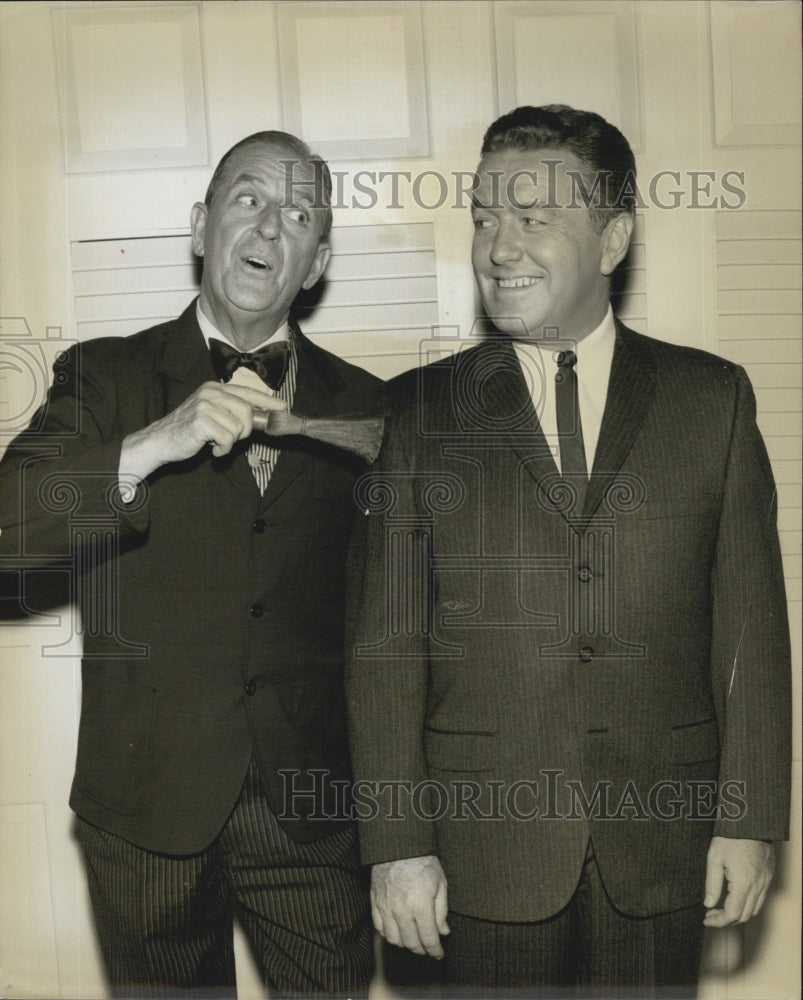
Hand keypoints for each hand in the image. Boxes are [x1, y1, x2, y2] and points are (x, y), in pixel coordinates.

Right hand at [120, 381, 285, 480]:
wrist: (160, 441)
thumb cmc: (188, 430)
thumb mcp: (211, 414)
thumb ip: (231, 411)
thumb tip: (260, 417)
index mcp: (214, 388)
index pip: (247, 393)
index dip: (267, 401)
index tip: (282, 406)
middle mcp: (211, 393)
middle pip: (247, 413)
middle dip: (243, 431)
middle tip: (228, 438)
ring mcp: (205, 405)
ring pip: (239, 428)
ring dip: (229, 442)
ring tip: (213, 441)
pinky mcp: (202, 421)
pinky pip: (228, 439)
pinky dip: (222, 449)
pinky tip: (209, 447)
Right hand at [371, 855, 449, 958]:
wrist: (399, 844)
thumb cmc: (423, 862)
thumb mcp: (440, 883)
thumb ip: (442, 910)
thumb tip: (443, 932)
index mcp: (421, 906)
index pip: (428, 939)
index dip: (435, 951)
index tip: (439, 954)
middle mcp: (402, 910)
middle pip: (411, 943)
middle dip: (422, 950)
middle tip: (428, 948)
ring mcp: (386, 907)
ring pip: (394, 939)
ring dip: (405, 944)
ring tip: (413, 940)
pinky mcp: (375, 901)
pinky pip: (379, 927)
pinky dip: (388, 934)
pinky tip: (397, 931)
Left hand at [703, 836, 775, 926]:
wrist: (751, 821)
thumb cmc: (730, 836)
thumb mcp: (714, 857)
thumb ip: (711, 883)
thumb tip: (708, 904)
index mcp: (743, 882)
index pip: (732, 914)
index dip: (718, 921)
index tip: (706, 919)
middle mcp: (758, 885)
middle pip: (744, 916)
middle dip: (726, 921)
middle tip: (711, 915)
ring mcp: (765, 882)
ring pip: (754, 910)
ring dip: (738, 914)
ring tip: (721, 909)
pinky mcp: (768, 876)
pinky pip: (760, 899)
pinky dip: (748, 905)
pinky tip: (735, 898)